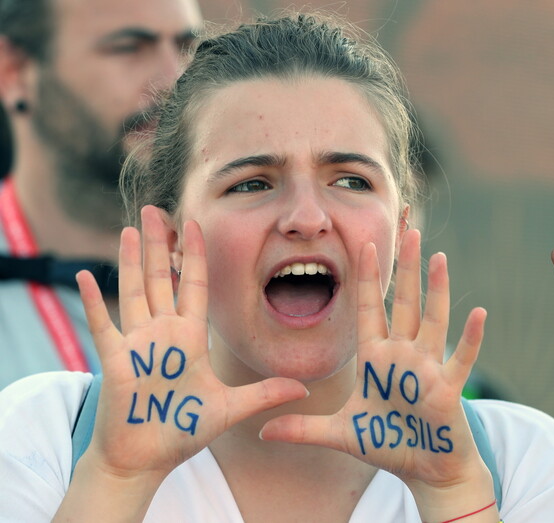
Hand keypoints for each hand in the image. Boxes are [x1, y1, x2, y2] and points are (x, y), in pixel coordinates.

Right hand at [75, 206, 307, 479]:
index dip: (195, 255)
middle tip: (154, 209)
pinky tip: (85, 276)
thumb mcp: (230, 408)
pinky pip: (102, 325)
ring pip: (133, 292)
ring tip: (129, 229)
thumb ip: (264, 394)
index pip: (195, 286)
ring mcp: (136, 344)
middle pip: (161, 279)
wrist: (145, 460)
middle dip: (159, 244)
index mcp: (190, 337)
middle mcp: (163, 333)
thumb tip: (304, 389)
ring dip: (131, 261)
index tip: (193, 224)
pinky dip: (92, 302)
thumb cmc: (182, 431)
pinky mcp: (114, 360)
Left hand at [260, 229, 494, 516]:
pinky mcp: (448, 388)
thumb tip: (261, 433)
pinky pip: (461, 359)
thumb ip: (303, 428)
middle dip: (406, 268)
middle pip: (404, 303)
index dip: (366, 279)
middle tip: (411, 231)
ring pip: (432, 320)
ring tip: (439, 257)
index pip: (369, 310)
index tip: (365, 246)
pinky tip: (479, 313)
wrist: (423, 469)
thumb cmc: (387, 445)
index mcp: (376, 358)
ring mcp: (427, 368)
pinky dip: (470, 338)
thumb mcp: (339, 434)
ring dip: (436, 290)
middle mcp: (403, 355)